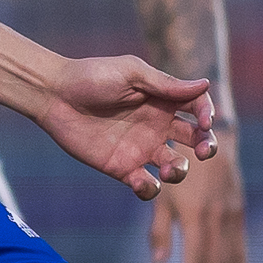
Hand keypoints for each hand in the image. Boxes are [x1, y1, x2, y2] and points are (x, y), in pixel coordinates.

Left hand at [29, 55, 215, 199]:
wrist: (54, 95)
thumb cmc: (91, 76)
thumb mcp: (130, 74)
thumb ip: (165, 84)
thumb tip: (205, 83)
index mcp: (161, 99)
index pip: (197, 108)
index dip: (208, 115)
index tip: (205, 121)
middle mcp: (156, 124)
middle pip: (195, 139)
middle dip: (206, 146)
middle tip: (203, 150)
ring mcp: (141, 147)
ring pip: (175, 166)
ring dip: (180, 171)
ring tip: (169, 167)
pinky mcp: (122, 167)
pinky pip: (146, 185)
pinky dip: (149, 188)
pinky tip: (140, 179)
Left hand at [151, 125, 248, 262]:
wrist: (210, 134)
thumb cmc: (175, 162)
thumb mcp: (161, 192)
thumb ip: (159, 228)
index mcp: (195, 213)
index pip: (195, 255)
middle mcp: (216, 217)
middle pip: (215, 262)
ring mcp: (230, 215)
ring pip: (230, 258)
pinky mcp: (238, 211)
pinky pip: (241, 245)